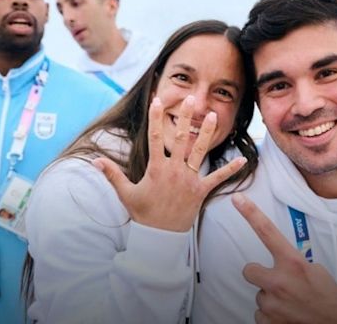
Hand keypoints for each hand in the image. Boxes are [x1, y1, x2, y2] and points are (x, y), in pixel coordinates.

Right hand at [94, 95, 246, 231]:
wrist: (159, 237)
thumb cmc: (143, 214)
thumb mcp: (125, 193)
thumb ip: (112, 174)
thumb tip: (93, 160)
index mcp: (156, 169)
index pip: (154, 137)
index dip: (155, 118)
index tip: (158, 100)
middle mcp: (174, 170)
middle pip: (180, 138)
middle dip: (185, 117)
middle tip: (191, 98)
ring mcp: (189, 180)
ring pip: (199, 152)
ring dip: (207, 133)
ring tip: (214, 115)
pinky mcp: (200, 191)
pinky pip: (217, 178)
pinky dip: (230, 170)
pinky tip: (243, 160)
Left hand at [232, 193, 336, 323]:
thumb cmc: (329, 298)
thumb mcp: (315, 271)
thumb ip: (293, 263)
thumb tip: (281, 263)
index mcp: (293, 263)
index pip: (267, 232)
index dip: (251, 213)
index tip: (238, 199)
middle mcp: (279, 281)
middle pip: (249, 270)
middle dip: (259, 274)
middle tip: (275, 280)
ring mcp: (272, 303)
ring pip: (259, 294)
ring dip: (270, 297)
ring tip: (290, 302)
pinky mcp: (267, 321)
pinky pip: (260, 313)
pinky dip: (271, 315)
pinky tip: (287, 314)